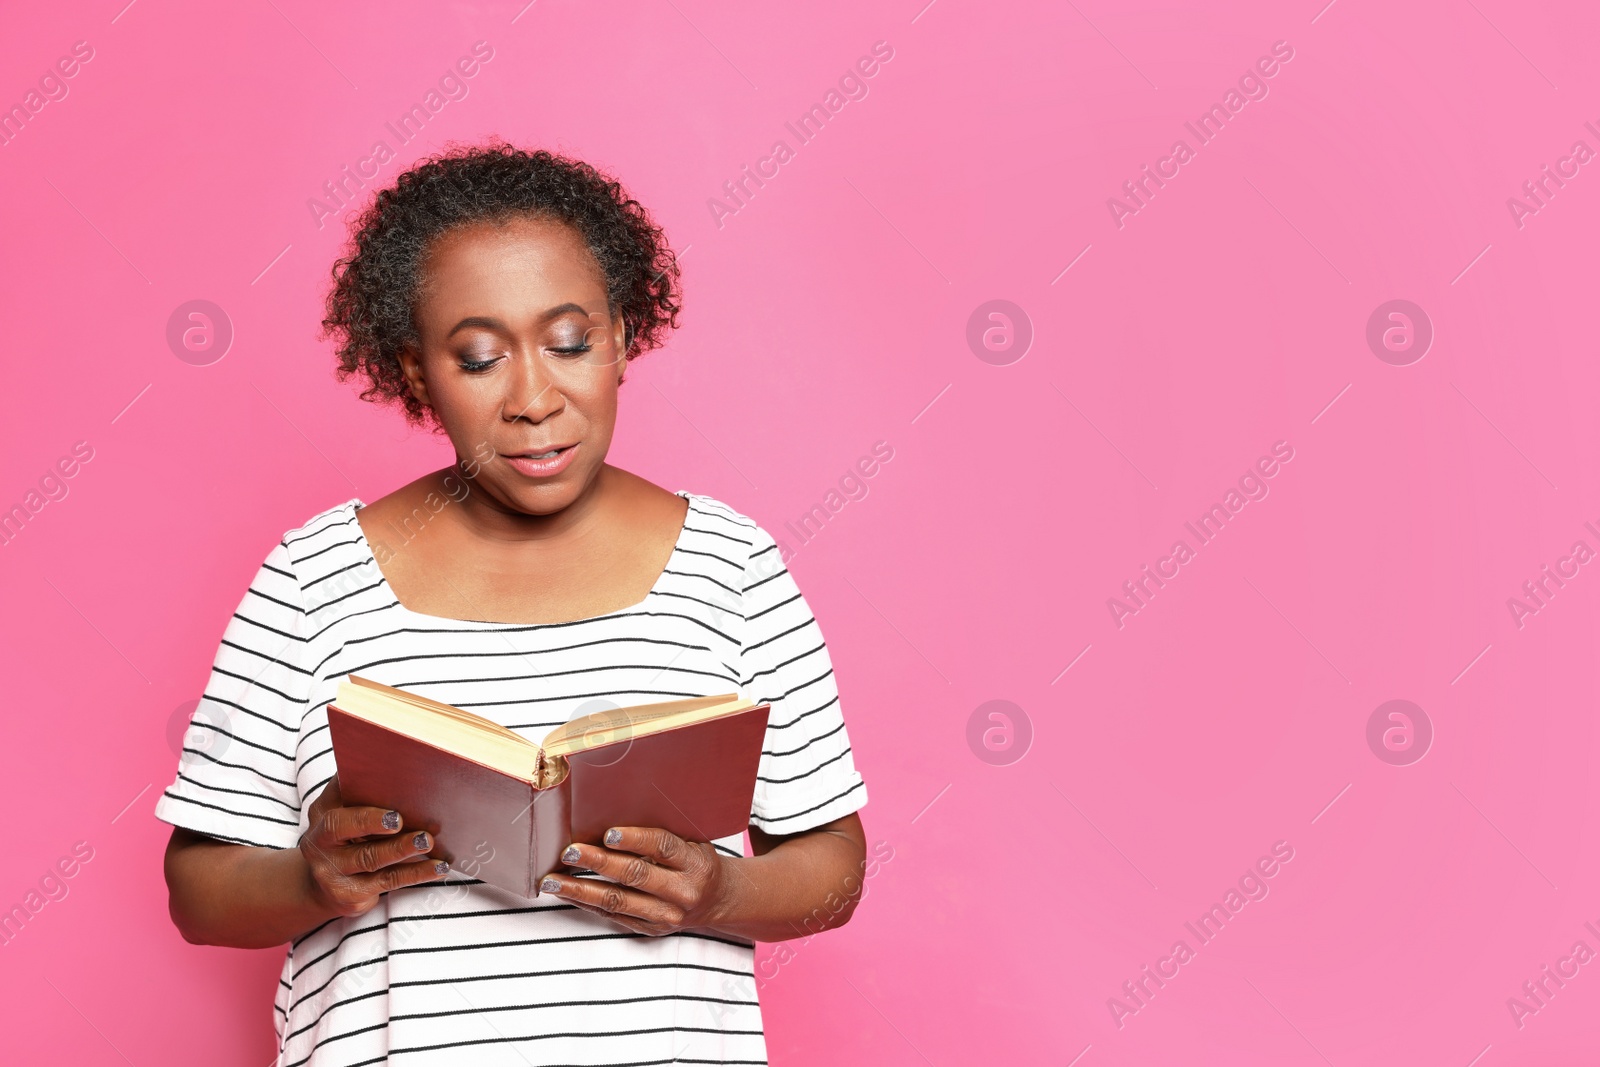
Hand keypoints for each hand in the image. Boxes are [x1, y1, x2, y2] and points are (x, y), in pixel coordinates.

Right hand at [298, 775, 448, 918]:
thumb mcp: (349, 816)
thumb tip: (410, 778)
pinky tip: (438, 867)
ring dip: (401, 848)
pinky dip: (417, 873)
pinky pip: (389, 880)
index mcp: (322, 811)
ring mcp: (331, 870)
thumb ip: (367, 797)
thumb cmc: (350, 839)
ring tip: (426, 840)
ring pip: (369, 857)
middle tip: (397, 818)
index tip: (381, 777)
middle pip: (341, 826)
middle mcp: (320, 840)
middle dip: (370, 820)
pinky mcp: (350, 893)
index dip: (356, 783)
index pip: (336, 790)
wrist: (325, 887)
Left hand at [540, 827, 730, 936]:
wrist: (716, 900)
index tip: (606, 833)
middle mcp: (682, 891)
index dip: (634, 839)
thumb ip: (661, 835)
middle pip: (635, 875)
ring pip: (617, 900)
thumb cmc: (696, 861)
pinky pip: (614, 915)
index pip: (662, 847)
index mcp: (695, 863)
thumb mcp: (691, 842)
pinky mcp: (651, 929)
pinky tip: (567, 893)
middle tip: (569, 851)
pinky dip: (587, 903)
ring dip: (581, 889)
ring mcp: (666, 914)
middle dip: (597, 862)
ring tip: (553, 880)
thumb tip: (610, 820)